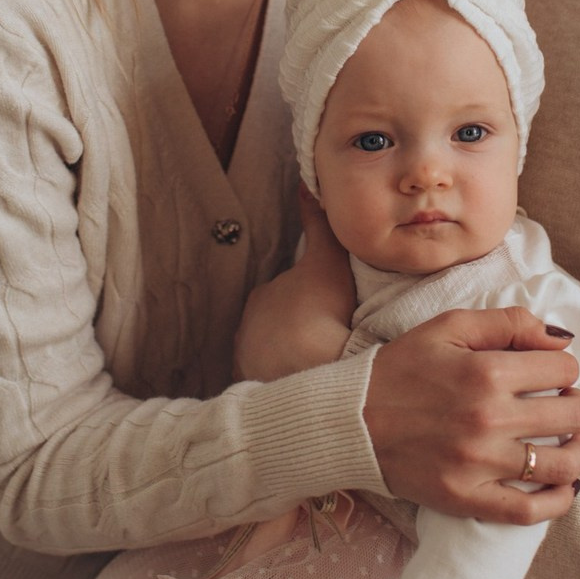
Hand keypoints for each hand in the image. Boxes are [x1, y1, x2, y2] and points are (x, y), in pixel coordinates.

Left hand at [233, 185, 355, 381]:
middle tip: (332, 335)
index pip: (286, 290)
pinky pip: (274, 385)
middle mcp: (247, 331)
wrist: (311, 379)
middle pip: (278, 324)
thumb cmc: (320, 317)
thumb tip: (306, 181)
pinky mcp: (256, 396)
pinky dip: (289, 383)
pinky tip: (311, 385)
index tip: (332, 306)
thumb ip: (319, 224)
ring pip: (274, 355)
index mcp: (261, 298)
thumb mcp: (327, 262)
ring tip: (324, 364)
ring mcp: (249, 366)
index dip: (309, 296)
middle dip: (299, 328)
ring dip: (294, 358)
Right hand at [366, 307, 579, 523]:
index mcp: (487, 371)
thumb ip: (508, 322)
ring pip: (561, 464)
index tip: (550, 371)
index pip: (562, 368)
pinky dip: (558, 502)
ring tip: (571, 442)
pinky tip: (563, 487)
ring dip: (579, 451)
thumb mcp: (449, 326)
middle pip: (571, 414)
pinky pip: (529, 512)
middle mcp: (489, 419)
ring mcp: (479, 464)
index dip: (563, 366)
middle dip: (576, 404)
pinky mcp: (467, 498)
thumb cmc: (402, 367)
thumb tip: (560, 338)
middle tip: (562, 403)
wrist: (352, 418)